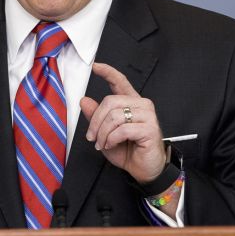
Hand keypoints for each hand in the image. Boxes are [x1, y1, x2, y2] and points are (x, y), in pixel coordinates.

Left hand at [80, 62, 165, 183]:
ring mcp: (148, 116)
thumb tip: (84, 100)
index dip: (108, 72)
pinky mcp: (150, 128)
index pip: (120, 81)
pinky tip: (111, 145)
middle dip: (95, 121)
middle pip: (110, 102)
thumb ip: (96, 117)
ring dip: (103, 133)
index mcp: (131, 103)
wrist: (144, 170)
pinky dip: (111, 139)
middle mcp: (141, 105)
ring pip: (114, 116)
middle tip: (92, 137)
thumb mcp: (105, 133)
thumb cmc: (128, 151)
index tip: (96, 66)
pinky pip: (122, 129)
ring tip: (103, 144)